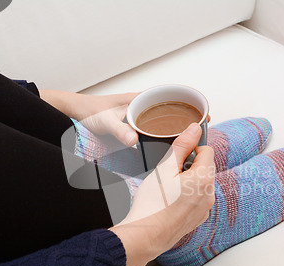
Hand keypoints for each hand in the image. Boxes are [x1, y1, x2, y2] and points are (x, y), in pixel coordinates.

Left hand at [40, 89, 210, 146]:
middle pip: (173, 110)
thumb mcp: (106, 122)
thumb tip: (134, 141)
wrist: (77, 114)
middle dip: (188, 121)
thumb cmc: (92, 112)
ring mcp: (141, 117)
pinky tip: (169, 150)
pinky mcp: (136, 127)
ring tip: (191, 145)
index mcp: (142, 99)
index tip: (205, 114)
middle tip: (202, 134)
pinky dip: (165, 138)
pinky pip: (156, 131)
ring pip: (166, 122)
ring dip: (177, 131)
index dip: (191, 103)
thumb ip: (119, 131)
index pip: (173, 96)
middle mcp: (145, 106)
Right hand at [110, 123, 214, 265]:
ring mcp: (206, 208)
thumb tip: (194, 129)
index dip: (191, 148)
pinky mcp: (199, 218)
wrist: (145, 237)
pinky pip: (198, 198)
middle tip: (169, 172)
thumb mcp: (164, 168)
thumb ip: (182, 146)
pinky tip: (170, 200)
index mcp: (204, 178)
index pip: (206, 150)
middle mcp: (210, 194)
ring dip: (188, 180)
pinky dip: (188, 195)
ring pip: (201, 183)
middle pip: (205, 167)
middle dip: (189, 164)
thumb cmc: (152, 204)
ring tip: (168, 188)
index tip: (177, 154)